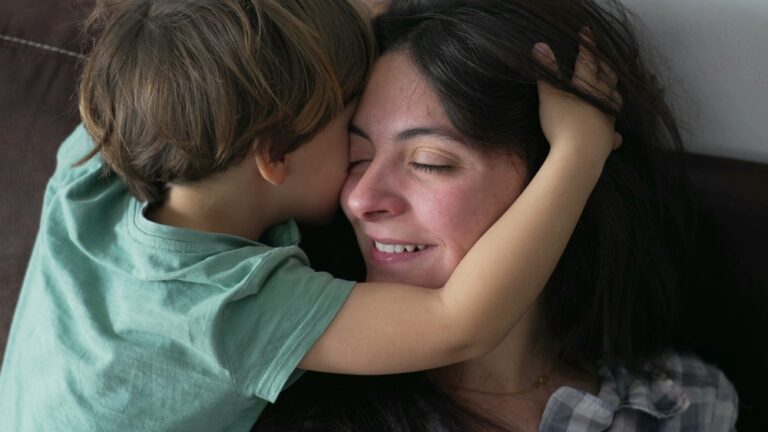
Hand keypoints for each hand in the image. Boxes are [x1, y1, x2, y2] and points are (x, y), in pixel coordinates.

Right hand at [533, 29, 621, 160]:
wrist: (580, 154)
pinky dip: (614, 133)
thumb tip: (540, 46)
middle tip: (603, 58)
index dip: (586, 46)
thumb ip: (546, 71)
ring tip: (612, 90)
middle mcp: (602, 99)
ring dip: (613, 93)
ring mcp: (607, 119)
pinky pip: (614, 134)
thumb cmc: (563, 123)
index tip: (586, 33)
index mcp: (588, 85)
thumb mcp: (549, 95)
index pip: (587, 60)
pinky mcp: (607, 139)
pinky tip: (616, 136)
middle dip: (605, 65)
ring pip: (614, 102)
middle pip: (607, 77)